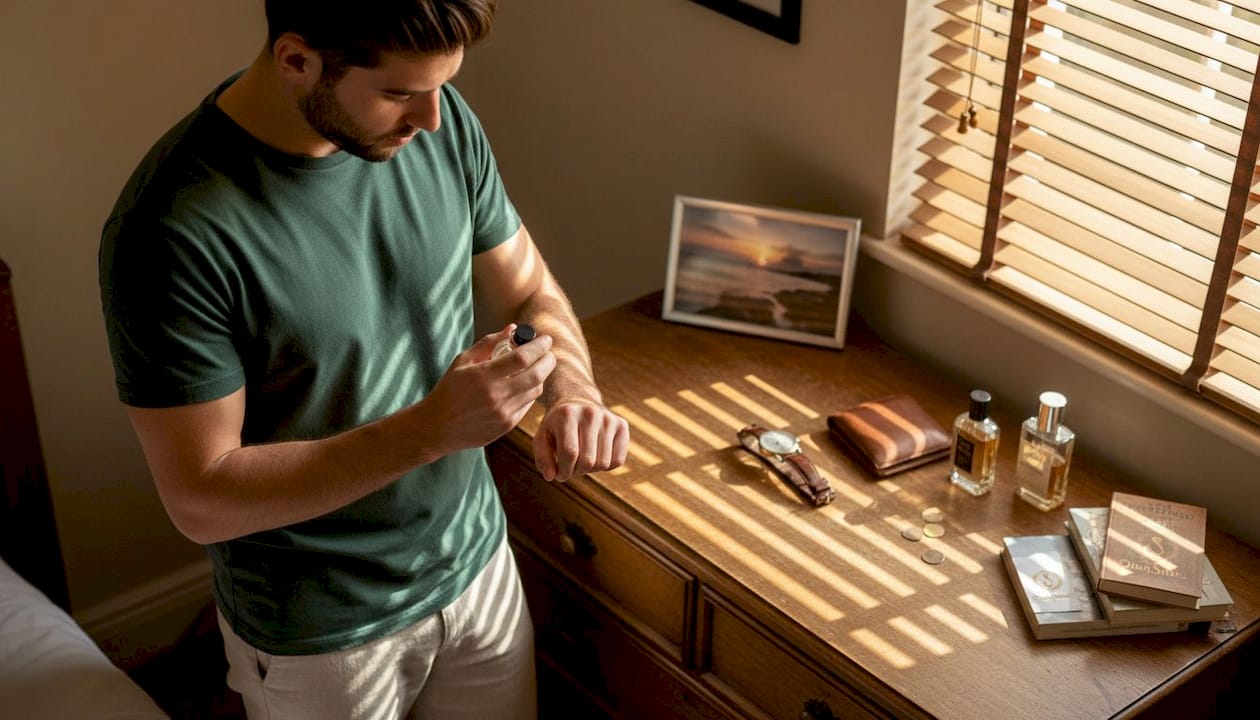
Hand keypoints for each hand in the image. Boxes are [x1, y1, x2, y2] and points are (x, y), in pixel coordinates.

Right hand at [419, 327, 555, 454]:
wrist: (436, 428)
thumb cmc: (448, 390)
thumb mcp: (462, 362)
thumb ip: (488, 343)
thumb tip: (513, 329)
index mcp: (483, 376)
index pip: (522, 358)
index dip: (538, 346)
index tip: (545, 339)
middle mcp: (496, 395)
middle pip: (537, 374)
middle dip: (548, 360)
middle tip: (547, 352)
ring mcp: (504, 413)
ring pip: (535, 390)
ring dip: (540, 376)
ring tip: (535, 367)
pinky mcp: (507, 425)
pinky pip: (528, 405)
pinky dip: (529, 391)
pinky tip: (523, 385)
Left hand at [533, 399, 629, 481]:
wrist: (578, 399)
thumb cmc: (557, 424)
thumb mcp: (542, 436)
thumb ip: (542, 458)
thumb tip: (551, 477)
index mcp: (567, 414)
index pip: (569, 453)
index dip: (563, 471)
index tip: (558, 475)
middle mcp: (591, 413)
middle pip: (587, 460)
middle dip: (575, 472)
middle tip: (569, 468)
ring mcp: (609, 418)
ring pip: (603, 463)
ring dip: (590, 470)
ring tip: (580, 461)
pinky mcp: (622, 425)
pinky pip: (617, 460)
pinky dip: (606, 466)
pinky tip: (595, 456)